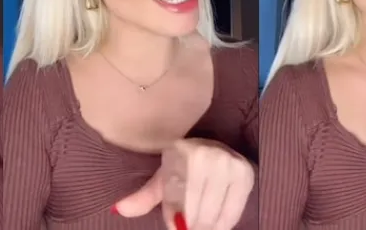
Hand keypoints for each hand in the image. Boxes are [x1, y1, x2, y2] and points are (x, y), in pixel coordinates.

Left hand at [113, 138, 254, 229]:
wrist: (217, 144)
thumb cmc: (184, 164)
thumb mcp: (163, 176)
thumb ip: (143, 196)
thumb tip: (119, 210)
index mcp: (181, 153)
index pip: (175, 196)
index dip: (173, 216)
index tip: (176, 224)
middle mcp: (207, 156)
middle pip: (194, 209)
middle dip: (189, 225)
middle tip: (187, 226)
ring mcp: (229, 164)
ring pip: (213, 214)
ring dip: (204, 226)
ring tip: (198, 224)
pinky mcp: (246, 175)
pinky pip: (232, 214)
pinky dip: (221, 225)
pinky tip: (214, 222)